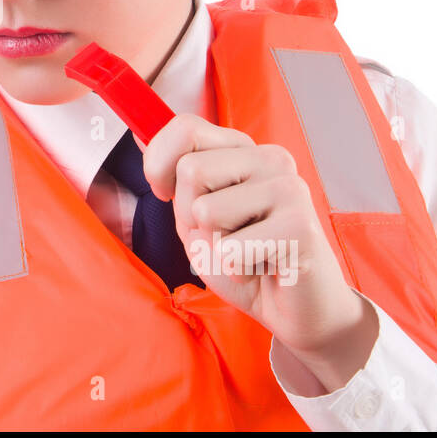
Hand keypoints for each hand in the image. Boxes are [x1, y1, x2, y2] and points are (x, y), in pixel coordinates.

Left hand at [138, 114, 377, 387]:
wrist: (293, 309)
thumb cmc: (243, 258)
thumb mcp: (196, 214)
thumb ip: (174, 178)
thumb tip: (136, 135)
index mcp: (246, 150)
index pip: (185, 127)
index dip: (158, 164)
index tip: (167, 195)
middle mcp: (272, 159)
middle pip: (190, 170)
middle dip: (190, 216)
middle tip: (224, 236)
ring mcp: (290, 189)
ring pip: (205, 210)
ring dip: (213, 245)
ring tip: (245, 252)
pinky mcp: (300, 226)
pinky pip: (229, 248)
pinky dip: (233, 268)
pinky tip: (261, 268)